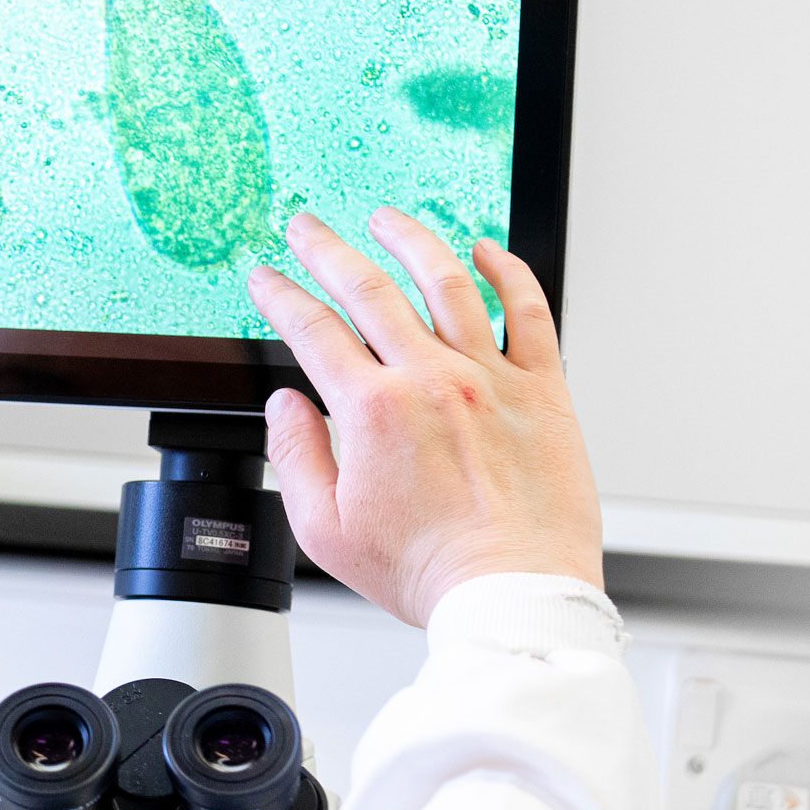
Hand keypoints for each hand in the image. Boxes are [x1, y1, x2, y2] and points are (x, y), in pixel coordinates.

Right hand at [245, 208, 601, 626]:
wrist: (511, 591)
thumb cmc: (428, 570)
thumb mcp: (326, 529)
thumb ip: (297, 456)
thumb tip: (287, 406)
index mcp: (372, 411)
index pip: (312, 330)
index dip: (280, 296)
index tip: (265, 278)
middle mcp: (430, 379)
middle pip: (369, 289)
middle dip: (328, 249)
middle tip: (308, 227)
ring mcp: (490, 378)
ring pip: (447, 281)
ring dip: (411, 239)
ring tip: (388, 218)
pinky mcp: (543, 389)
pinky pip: (526, 312)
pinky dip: (506, 272)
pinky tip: (487, 251)